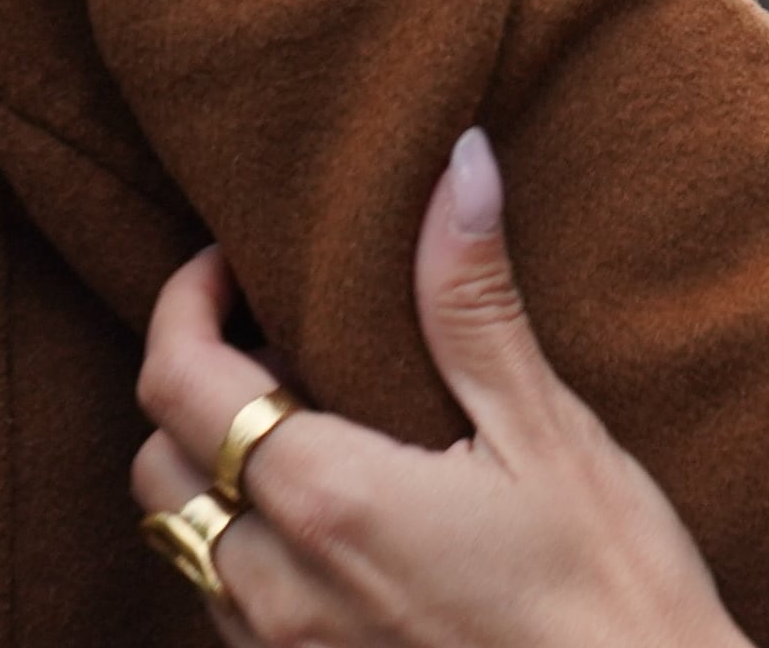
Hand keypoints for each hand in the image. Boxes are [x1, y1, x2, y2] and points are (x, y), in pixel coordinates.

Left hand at [130, 131, 748, 647]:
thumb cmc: (611, 588)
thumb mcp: (549, 434)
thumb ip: (474, 303)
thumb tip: (457, 165)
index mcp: (329, 502)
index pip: (178, 384)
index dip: (184, 304)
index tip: (229, 261)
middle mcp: (280, 591)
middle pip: (157, 470)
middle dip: (191, 391)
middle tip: (278, 342)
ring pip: (186, 549)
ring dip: (218, 479)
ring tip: (312, 429)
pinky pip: (229, 614)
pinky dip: (250, 551)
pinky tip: (339, 526)